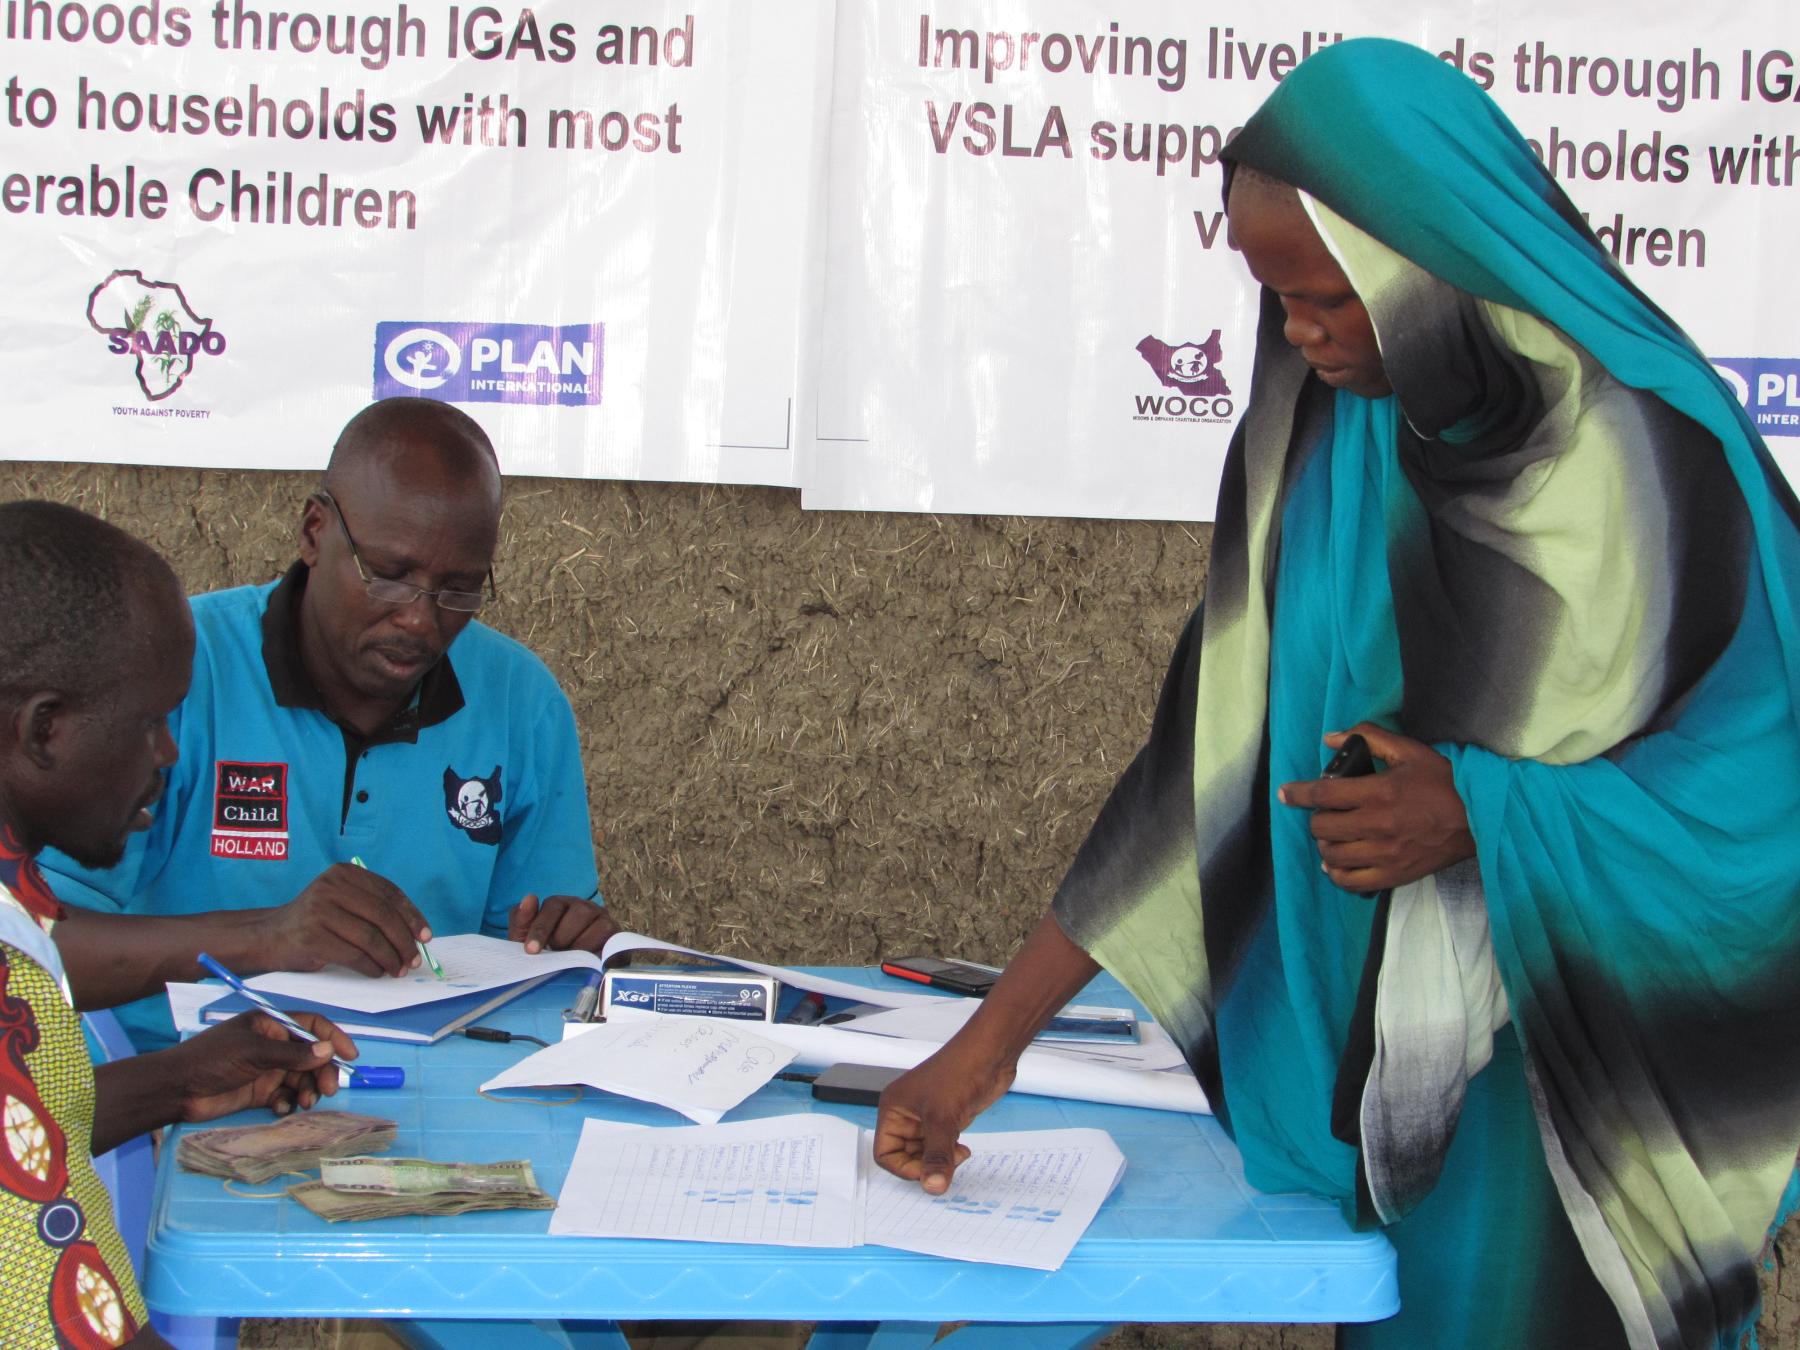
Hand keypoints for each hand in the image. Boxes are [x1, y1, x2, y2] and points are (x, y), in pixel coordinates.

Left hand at [170, 1011, 355, 1121]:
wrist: (177, 1090)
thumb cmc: (213, 1060)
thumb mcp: (254, 1052)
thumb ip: (293, 1054)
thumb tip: (329, 1051)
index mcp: (271, 1025)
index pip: (312, 1026)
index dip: (333, 1038)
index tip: (350, 1056)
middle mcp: (273, 1045)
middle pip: (311, 1056)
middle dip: (322, 1072)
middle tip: (329, 1090)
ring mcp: (267, 1070)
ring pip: (301, 1078)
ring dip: (307, 1090)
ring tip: (305, 1103)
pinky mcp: (259, 1092)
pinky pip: (285, 1096)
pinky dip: (288, 1103)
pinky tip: (281, 1109)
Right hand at [249, 863, 429, 976]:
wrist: (270, 936)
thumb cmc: (316, 922)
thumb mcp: (343, 901)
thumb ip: (374, 908)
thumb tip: (418, 932)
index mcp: (345, 873)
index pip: (389, 893)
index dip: (412, 916)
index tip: (425, 936)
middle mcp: (331, 886)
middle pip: (383, 916)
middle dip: (404, 941)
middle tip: (414, 959)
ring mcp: (320, 911)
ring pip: (371, 938)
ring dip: (390, 957)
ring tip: (398, 969)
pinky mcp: (312, 937)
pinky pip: (354, 955)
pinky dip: (372, 967)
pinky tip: (377, 972)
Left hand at [508, 893, 618, 954]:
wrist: (566, 975)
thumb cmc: (544, 953)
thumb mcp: (525, 939)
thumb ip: (522, 920)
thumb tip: (529, 898)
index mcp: (561, 904)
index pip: (553, 905)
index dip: (541, 927)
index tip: (531, 950)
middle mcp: (585, 908)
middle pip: (580, 911)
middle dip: (563, 936)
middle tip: (554, 953)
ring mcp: (604, 921)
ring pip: (600, 925)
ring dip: (583, 945)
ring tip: (571, 959)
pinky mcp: (617, 938)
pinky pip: (615, 942)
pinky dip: (601, 952)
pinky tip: (588, 963)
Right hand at [873, 1040, 1015, 1193]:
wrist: (990, 1055)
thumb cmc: (959, 1071)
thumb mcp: (942, 1119)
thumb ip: (937, 1156)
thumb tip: (933, 1186)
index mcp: (893, 1109)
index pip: (885, 1153)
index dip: (904, 1168)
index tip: (927, 1172)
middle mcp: (907, 1113)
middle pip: (904, 1156)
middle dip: (924, 1164)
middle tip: (946, 1163)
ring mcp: (927, 1116)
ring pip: (924, 1153)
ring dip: (940, 1160)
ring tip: (958, 1154)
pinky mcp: (946, 1118)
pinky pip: (940, 1147)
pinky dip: (949, 1154)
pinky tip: (963, 1150)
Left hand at [1277, 722, 1474, 892]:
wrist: (1478, 818)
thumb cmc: (1443, 781)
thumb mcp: (1409, 751)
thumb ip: (1369, 738)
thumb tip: (1331, 738)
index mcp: (1379, 792)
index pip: (1323, 794)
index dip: (1298, 793)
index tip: (1286, 792)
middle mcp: (1377, 825)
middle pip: (1323, 827)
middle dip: (1317, 817)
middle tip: (1325, 812)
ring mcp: (1385, 854)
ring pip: (1332, 855)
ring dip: (1325, 843)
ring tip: (1333, 835)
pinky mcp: (1394, 874)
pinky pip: (1351, 881)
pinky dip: (1337, 872)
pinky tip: (1338, 862)